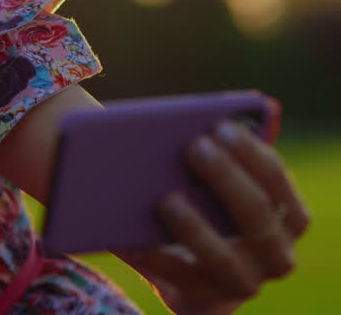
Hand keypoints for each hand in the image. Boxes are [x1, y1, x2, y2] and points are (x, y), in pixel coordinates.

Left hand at [114, 120, 309, 314]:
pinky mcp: (207, 297)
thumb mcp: (221, 188)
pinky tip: (131, 238)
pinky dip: (155, 256)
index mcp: (289, 216)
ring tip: (167, 199)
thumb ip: (216, 158)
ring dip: (195, 226)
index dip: (250, 151)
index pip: (275, 177)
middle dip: (225, 177)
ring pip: (223, 256)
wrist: (199, 277)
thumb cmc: (210, 212)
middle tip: (194, 146)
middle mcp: (276, 252)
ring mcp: (244, 280)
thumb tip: (186, 122)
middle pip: (256, 212)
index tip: (221, 126)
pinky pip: (180, 277)